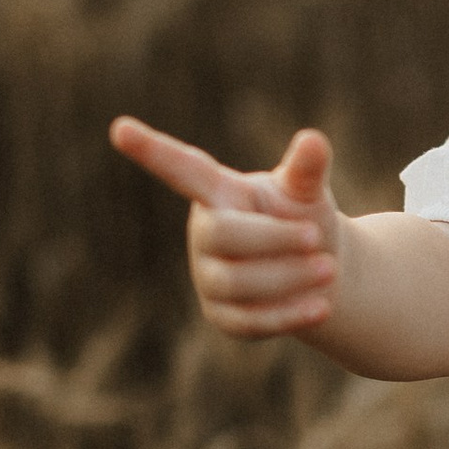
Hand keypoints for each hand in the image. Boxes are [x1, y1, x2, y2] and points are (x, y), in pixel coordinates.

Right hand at [110, 117, 343, 342]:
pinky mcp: (224, 317)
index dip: (152, 150)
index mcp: (218, 193)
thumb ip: (306, 169)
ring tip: (328, 269)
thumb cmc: (304, 219)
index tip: (120, 128)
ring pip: (236, 282)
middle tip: (317, 237)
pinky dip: (289, 314)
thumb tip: (314, 138)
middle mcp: (205, 234)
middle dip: (274, 237)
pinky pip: (249, 320)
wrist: (321, 275)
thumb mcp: (306, 191)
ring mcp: (209, 278)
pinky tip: (321, 306)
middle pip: (221, 234)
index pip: (182, 169)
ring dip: (289, 277)